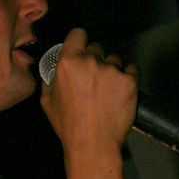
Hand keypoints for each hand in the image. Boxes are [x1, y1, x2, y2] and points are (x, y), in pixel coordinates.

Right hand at [40, 28, 138, 153]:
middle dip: (96, 60)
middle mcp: (91, 62)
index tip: (83, 47)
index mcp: (68, 63)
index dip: (81, 40)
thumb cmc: (70, 126)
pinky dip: (128, 77)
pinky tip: (120, 92)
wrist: (93, 144)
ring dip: (112, 70)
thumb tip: (53, 70)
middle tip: (95, 80)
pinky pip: (131, 69)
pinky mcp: (129, 80)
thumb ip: (49, 79)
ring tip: (108, 91)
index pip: (78, 34)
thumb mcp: (47, 101)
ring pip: (115, 59)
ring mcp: (112, 70)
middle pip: (97, 47)